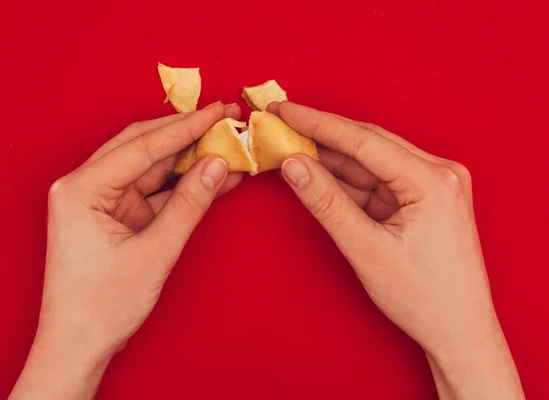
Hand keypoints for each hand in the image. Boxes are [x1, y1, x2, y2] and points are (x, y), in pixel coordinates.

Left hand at [10, 102, 242, 399]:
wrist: (78, 347)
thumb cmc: (102, 305)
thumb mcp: (154, 253)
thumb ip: (189, 205)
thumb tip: (219, 165)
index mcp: (80, 189)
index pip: (142, 146)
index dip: (186, 127)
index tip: (219, 111)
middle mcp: (86, 187)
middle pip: (144, 149)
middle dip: (187, 135)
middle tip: (225, 118)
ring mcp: (102, 202)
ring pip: (152, 169)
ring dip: (189, 161)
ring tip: (228, 146)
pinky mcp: (117, 217)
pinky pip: (155, 194)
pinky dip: (183, 188)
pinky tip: (214, 178)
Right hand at [270, 101, 523, 399]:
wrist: (458, 331)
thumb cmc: (423, 297)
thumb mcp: (366, 249)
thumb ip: (327, 203)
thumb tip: (293, 165)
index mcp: (433, 180)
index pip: (364, 141)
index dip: (318, 123)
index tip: (284, 110)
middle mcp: (438, 173)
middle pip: (368, 144)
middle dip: (322, 135)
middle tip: (282, 122)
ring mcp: (432, 185)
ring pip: (371, 162)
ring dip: (332, 158)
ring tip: (292, 147)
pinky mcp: (423, 199)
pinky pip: (378, 181)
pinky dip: (347, 181)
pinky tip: (318, 173)